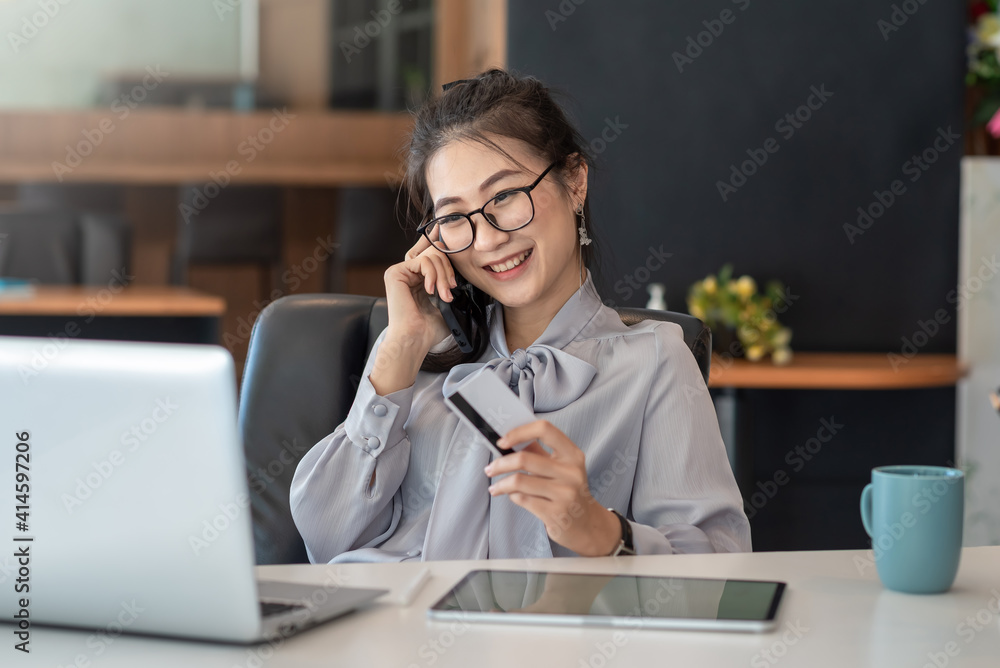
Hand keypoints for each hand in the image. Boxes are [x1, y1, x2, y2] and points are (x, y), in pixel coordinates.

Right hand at [382, 236, 454, 350]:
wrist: (414, 340)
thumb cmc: (427, 330)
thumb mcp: (444, 305)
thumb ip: (449, 287)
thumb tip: (462, 275)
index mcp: (417, 280)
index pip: (437, 260)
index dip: (449, 268)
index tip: (454, 286)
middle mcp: (407, 274)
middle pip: (435, 254)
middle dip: (448, 271)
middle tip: (450, 290)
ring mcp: (400, 272)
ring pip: (431, 257)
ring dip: (442, 277)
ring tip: (443, 295)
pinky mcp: (395, 273)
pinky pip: (423, 261)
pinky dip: (433, 275)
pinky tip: (430, 291)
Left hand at [483, 420, 621, 556]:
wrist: (588, 525)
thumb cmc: (569, 492)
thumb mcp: (561, 468)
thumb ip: (538, 452)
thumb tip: (510, 438)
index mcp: (572, 455)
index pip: (545, 430)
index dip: (519, 432)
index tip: (502, 441)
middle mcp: (571, 472)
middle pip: (524, 458)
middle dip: (500, 464)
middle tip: (490, 469)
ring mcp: (565, 494)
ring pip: (519, 481)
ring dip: (501, 484)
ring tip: (495, 488)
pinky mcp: (556, 513)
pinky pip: (522, 499)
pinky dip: (512, 496)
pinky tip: (512, 497)